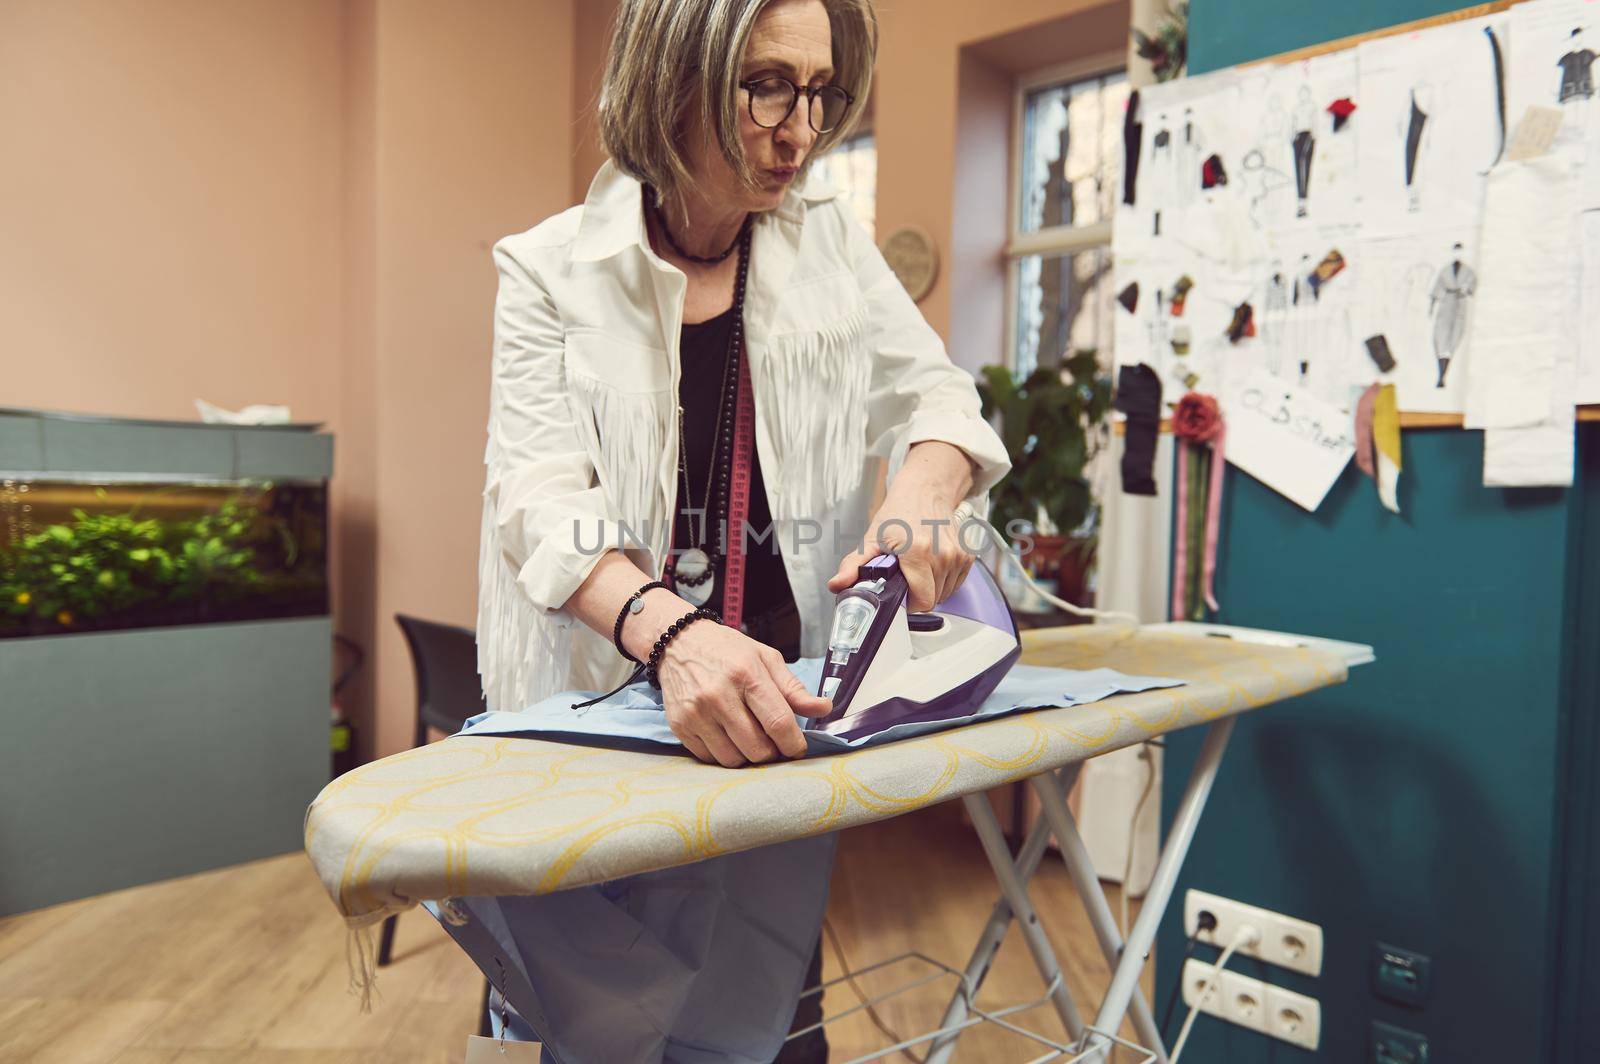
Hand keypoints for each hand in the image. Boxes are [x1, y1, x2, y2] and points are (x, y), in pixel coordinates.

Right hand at [657, 621, 832, 766]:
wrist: (678, 642)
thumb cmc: (728, 651)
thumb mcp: (766, 658)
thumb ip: (794, 688)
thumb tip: (824, 708)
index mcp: (746, 674)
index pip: (778, 722)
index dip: (794, 743)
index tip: (798, 748)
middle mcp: (719, 695)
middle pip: (757, 748)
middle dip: (772, 752)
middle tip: (773, 742)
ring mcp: (696, 713)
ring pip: (734, 759)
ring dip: (747, 756)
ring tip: (749, 738)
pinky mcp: (680, 726)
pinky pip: (710, 759)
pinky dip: (723, 754)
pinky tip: (726, 736)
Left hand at [829, 499, 974, 612]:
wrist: (924, 489)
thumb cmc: (899, 512)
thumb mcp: (871, 538)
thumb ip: (852, 565)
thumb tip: (837, 585)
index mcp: (918, 552)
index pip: (923, 601)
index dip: (910, 605)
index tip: (901, 594)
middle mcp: (942, 554)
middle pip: (934, 599)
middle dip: (918, 595)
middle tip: (906, 578)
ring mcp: (958, 555)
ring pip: (946, 593)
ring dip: (932, 588)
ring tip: (918, 568)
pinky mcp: (967, 555)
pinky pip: (956, 583)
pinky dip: (944, 580)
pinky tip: (931, 565)